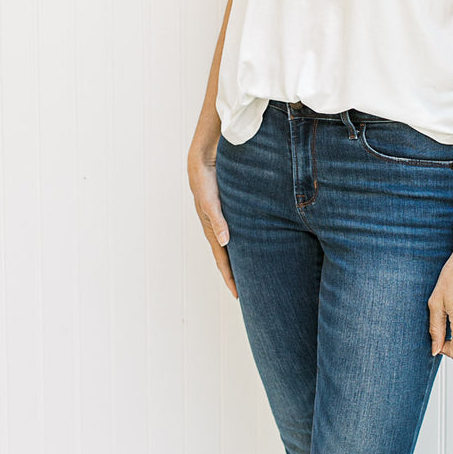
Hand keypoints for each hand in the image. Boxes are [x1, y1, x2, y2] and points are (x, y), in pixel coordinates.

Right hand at [187, 144, 237, 298]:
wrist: (201, 158)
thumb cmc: (205, 178)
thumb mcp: (210, 200)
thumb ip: (217, 220)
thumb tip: (225, 242)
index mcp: (211, 229)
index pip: (222, 260)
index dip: (230, 278)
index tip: (238, 295)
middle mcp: (216, 228)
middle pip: (226, 258)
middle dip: (235, 276)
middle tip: (246, 293)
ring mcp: (221, 220)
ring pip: (231, 247)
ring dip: (239, 261)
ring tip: (250, 274)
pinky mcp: (227, 210)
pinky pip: (235, 233)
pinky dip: (242, 244)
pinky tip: (251, 246)